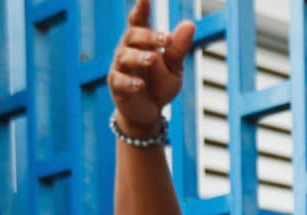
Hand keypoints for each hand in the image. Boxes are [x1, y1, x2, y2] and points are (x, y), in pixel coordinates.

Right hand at [107, 0, 195, 133]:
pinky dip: (129, 82)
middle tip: (165, 39)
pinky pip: (119, 80)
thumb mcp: (174, 67)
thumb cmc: (160, 85)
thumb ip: (178, 48)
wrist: (150, 112)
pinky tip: (140, 84)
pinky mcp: (117, 87)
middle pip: (131, 36)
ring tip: (152, 60)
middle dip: (147, 36)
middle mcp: (127, 51)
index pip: (139, 21)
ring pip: (124, 56)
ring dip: (139, 57)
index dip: (141, 8)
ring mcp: (120, 68)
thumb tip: (190, 24)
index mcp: (142, 43)